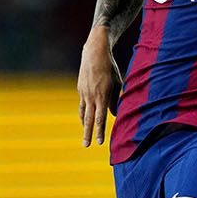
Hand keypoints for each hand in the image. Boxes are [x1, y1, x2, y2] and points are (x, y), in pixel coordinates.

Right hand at [77, 27, 122, 146]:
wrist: (94, 51)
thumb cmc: (110, 66)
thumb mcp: (116, 82)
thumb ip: (115, 99)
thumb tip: (113, 114)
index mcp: (102, 95)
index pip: (100, 118)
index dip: (100, 131)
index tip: (100, 142)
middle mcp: (91, 96)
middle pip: (88, 119)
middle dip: (88, 134)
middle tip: (86, 146)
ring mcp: (84, 92)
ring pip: (83, 113)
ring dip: (84, 126)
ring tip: (85, 137)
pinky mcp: (80, 88)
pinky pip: (81, 104)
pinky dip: (82, 113)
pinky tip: (83, 119)